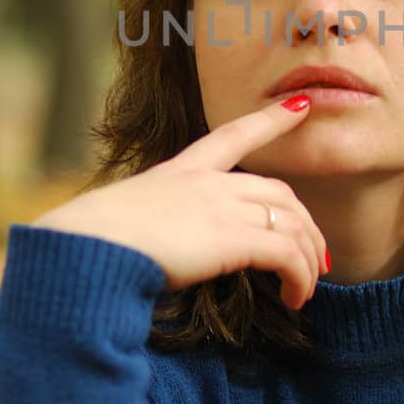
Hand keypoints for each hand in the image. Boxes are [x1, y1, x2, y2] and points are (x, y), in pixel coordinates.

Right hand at [31, 98, 327, 309]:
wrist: (87, 247)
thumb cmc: (90, 243)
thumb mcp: (123, 221)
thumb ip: (150, 225)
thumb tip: (148, 250)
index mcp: (180, 171)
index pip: (233, 135)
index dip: (271, 120)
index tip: (301, 105)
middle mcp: (207, 183)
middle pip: (279, 192)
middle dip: (306, 223)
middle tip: (316, 256)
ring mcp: (222, 207)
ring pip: (291, 224)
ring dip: (307, 257)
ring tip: (307, 287)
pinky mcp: (232, 239)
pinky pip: (286, 254)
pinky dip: (299, 277)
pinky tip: (295, 297)